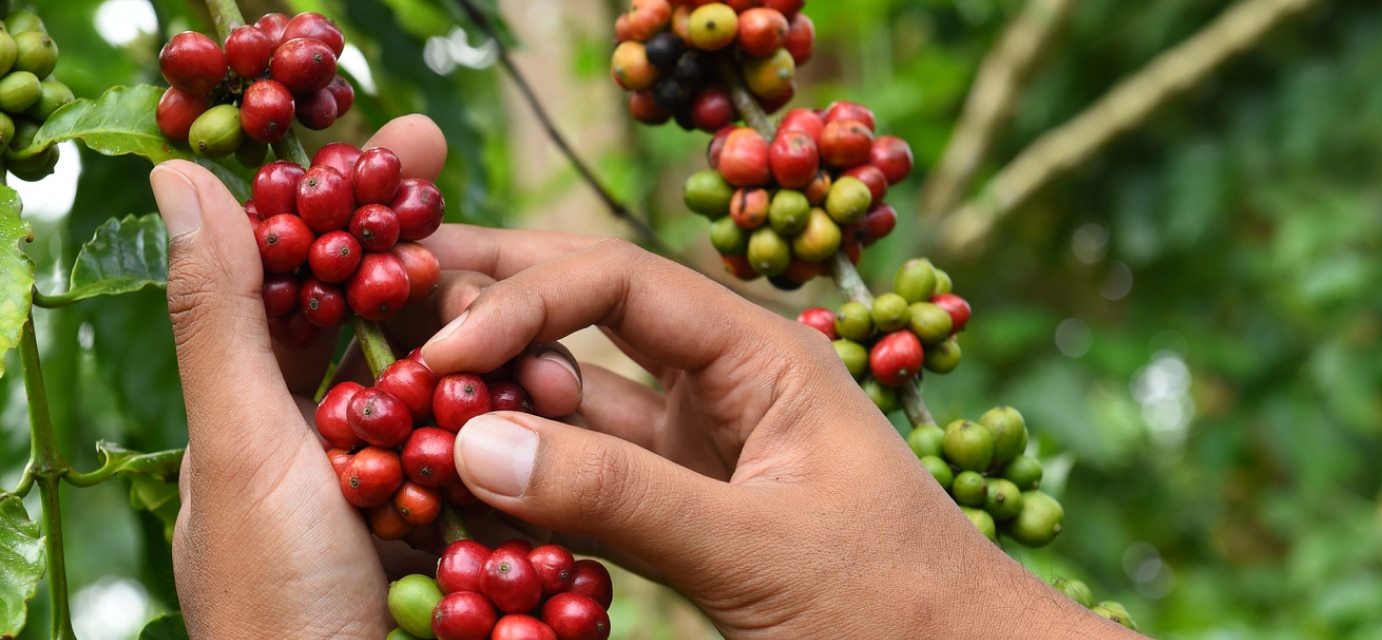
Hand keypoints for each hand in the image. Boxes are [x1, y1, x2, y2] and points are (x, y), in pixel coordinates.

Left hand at [151, 116, 582, 636]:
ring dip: (515, 368)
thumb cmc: (274, 607)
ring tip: (554, 355)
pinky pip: (506, 471)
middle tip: (519, 240)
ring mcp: (404, 502)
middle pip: (400, 337)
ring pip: (467, 401)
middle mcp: (335, 455)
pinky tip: (574, 412)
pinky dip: (537, 442)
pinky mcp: (462, 546)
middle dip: (455, 283)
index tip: (412, 142)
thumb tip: (183, 176)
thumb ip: (226, 321)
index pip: (310, 285)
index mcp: (264, 422)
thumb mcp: (243, 452)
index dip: (357, 210)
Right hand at [419, 233, 1146, 638]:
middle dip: (495, 301)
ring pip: (578, 397)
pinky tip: (461, 470)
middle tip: (386, 295)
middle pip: (589, 313)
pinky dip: (526, 473)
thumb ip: (624, 498)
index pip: (620, 281)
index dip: (522, 301)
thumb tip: (476, 441)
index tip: (441, 355)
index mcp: (761, 354)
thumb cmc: (894, 608)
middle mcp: (723, 383)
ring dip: (499, 391)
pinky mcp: (682, 508)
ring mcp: (699, 447)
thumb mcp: (759, 551)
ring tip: (403, 382)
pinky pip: (586, 475)